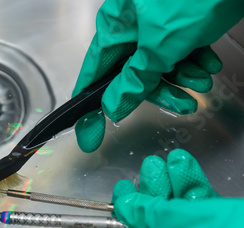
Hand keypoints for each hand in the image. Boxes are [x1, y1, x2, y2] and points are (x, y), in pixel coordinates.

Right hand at [73, 0, 243, 152]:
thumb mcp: (161, 44)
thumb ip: (136, 78)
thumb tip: (112, 107)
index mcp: (115, 28)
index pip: (94, 77)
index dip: (91, 109)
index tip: (90, 135)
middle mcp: (131, 26)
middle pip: (133, 73)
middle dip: (159, 90)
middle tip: (182, 105)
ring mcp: (156, 23)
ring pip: (160, 63)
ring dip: (183, 76)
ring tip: (203, 80)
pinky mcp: (180, 20)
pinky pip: (179, 49)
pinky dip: (193, 60)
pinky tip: (208, 63)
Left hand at [113, 149, 243, 227]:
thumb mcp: (171, 224)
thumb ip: (144, 214)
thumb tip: (125, 206)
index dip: (125, 217)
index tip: (122, 193)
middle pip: (157, 226)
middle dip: (151, 193)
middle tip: (145, 170)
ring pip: (179, 213)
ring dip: (170, 184)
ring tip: (161, 161)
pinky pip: (201, 208)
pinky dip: (192, 185)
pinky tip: (183, 162)